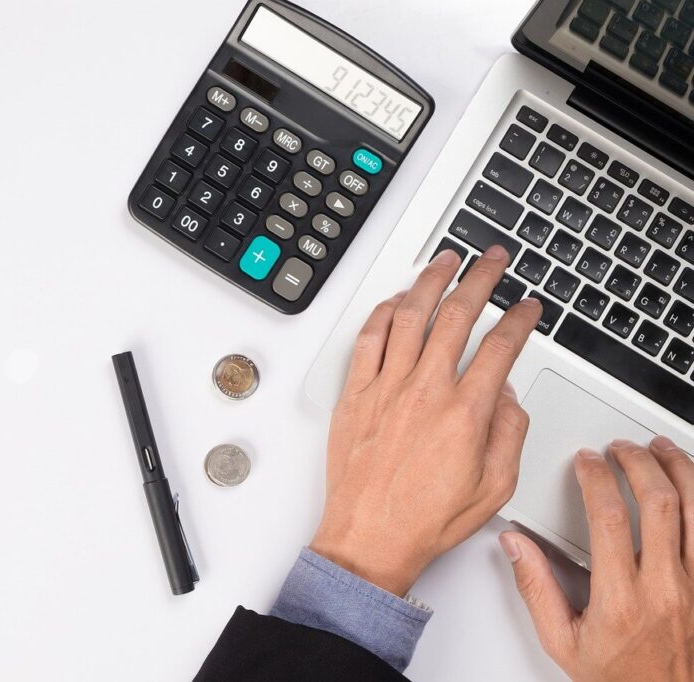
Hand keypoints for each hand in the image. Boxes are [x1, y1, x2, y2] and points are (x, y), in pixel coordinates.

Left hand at [310, 245, 542, 595]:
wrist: (370, 538)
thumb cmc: (424, 519)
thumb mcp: (494, 486)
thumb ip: (508, 432)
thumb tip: (506, 394)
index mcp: (464, 413)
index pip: (500, 347)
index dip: (520, 319)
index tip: (528, 307)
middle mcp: (424, 392)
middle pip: (456, 315)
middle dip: (480, 278)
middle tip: (491, 260)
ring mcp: (385, 389)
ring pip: (409, 315)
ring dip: (430, 281)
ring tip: (446, 261)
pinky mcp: (354, 395)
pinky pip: (367, 339)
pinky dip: (381, 312)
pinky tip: (394, 300)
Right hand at [501, 438, 693, 681]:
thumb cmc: (618, 676)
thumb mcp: (561, 639)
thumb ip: (536, 586)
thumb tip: (516, 545)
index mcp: (621, 599)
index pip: (610, 517)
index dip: (596, 478)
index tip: (586, 462)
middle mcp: (665, 588)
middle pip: (661, 503)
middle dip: (639, 463)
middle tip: (622, 449)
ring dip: (681, 471)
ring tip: (663, 450)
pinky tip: (693, 486)